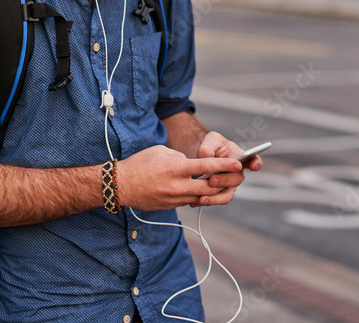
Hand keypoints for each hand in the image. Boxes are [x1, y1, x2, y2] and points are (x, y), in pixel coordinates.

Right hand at [116, 145, 241, 210]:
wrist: (120, 185)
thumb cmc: (141, 163)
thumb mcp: (162, 151)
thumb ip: (181, 157)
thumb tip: (194, 164)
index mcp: (176, 168)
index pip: (206, 166)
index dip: (225, 165)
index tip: (238, 163)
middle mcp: (177, 185)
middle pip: (209, 187)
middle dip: (224, 182)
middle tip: (233, 175)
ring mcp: (174, 199)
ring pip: (201, 197)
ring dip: (212, 191)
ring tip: (219, 182)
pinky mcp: (170, 207)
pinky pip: (189, 202)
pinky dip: (197, 195)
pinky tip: (200, 189)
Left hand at [191, 132, 262, 205]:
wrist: (199, 158)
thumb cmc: (209, 146)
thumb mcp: (209, 140)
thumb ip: (208, 147)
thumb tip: (205, 157)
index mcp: (238, 156)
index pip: (252, 159)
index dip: (255, 163)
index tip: (253, 165)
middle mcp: (236, 172)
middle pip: (237, 178)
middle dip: (225, 180)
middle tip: (211, 180)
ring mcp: (229, 184)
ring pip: (228, 194)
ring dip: (216, 196)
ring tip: (202, 196)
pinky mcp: (219, 193)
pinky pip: (217, 200)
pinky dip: (207, 201)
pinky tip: (197, 201)